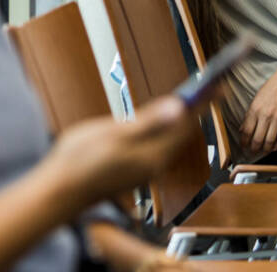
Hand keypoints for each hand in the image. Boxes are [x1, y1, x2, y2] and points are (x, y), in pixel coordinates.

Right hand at [41, 97, 200, 205]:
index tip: (217, 85)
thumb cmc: (80, 161)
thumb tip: (179, 108)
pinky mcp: (132, 172)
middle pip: (181, 132)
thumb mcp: (113, 134)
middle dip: (195, 110)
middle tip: (209, 89)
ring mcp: (143, 170)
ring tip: (191, 102)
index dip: (202, 102)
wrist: (59, 191)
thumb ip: (148, 122)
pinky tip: (161, 124)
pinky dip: (165, 131)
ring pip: (170, 140)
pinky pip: (157, 147)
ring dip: (181, 120)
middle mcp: (153, 165)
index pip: (185, 123)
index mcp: (153, 154)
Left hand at [239, 67, 276, 155]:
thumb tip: (243, 129)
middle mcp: (265, 115)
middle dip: (253, 148)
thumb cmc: (270, 88)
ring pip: (270, 141)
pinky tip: (275, 147)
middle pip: (257, 139)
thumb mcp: (255, 99)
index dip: (243, 141)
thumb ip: (249, 115)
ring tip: (263, 151)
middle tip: (252, 151)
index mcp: (254, 110)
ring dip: (265, 149)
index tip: (243, 146)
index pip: (246, 131)